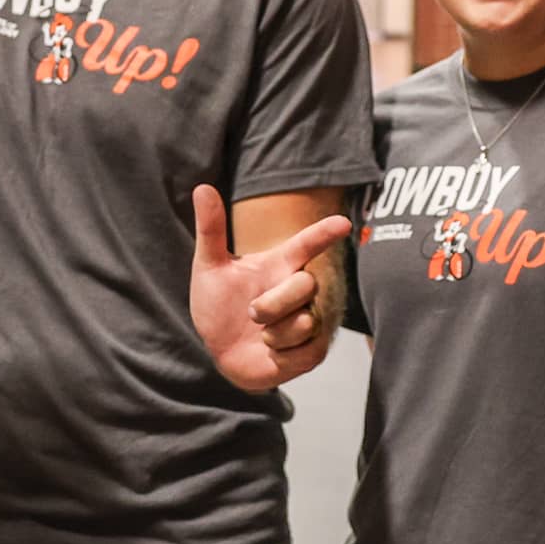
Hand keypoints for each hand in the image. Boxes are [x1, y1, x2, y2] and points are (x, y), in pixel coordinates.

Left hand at [190, 184, 352, 390]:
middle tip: (251, 312)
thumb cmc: (219, 305)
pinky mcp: (312, 351)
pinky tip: (271, 352)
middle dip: (273, 302)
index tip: (342, 223)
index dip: (324, 233)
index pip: (307, 244)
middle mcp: (300, 289)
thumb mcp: (209, 267)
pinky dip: (281, 356)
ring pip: (305, 322)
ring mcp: (310, 320)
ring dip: (273, 333)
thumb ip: (211, 229)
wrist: (220, 352)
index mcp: (280, 264)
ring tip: (261, 335)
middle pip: (306, 284)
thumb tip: (202, 187)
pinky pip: (306, 351)